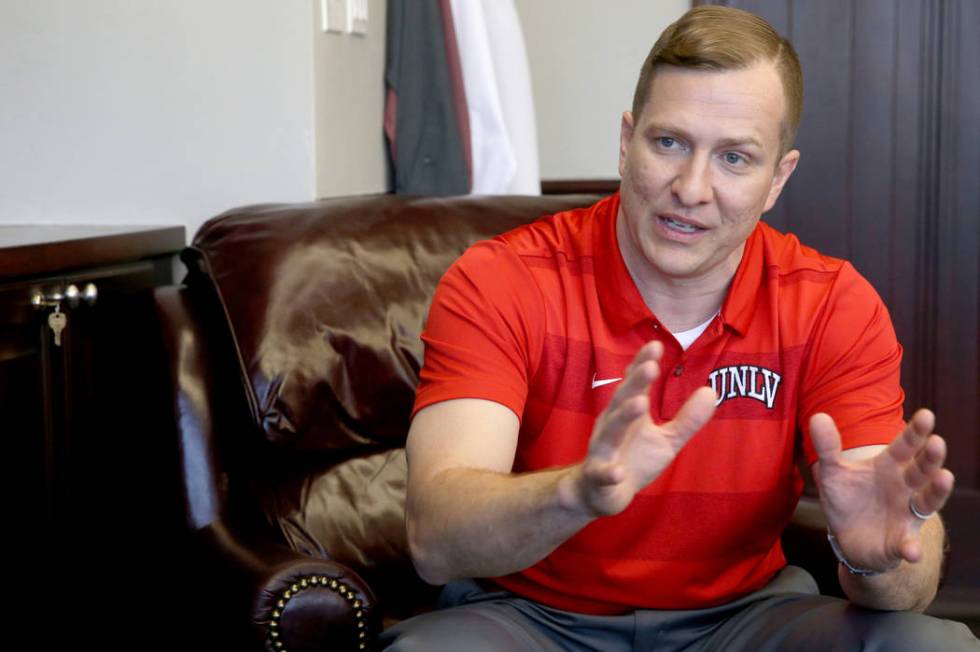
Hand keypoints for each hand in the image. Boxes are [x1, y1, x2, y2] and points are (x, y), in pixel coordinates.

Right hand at [573, 341, 716, 516]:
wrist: (599, 492)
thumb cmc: (633, 459)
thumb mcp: (666, 439)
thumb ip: (687, 418)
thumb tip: (711, 391)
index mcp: (627, 412)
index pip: (635, 383)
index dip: (643, 364)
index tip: (656, 345)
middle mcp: (611, 425)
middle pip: (622, 400)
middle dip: (635, 383)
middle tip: (651, 366)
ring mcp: (602, 450)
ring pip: (611, 431)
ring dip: (624, 416)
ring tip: (640, 403)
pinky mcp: (598, 476)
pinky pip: (602, 473)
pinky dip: (608, 472)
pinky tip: (617, 472)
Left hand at [810, 409, 954, 571]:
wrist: (848, 537)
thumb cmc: (847, 498)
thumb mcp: (833, 472)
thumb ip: (827, 447)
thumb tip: (818, 416)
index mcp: (889, 466)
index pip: (904, 446)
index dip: (915, 432)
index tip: (926, 415)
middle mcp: (904, 487)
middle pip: (921, 470)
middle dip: (930, 457)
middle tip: (937, 442)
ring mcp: (906, 514)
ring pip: (927, 501)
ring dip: (937, 491)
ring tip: (945, 477)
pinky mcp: (901, 541)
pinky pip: (909, 545)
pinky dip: (911, 548)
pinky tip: (912, 552)